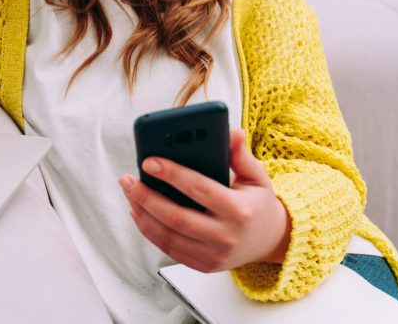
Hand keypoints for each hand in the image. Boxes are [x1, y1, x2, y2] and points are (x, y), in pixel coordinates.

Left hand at [119, 129, 290, 272]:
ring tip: (129, 192)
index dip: (172, 174)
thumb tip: (233, 132)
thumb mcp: (256, 176)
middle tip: (127, 179)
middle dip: (146, 196)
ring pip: (167, 236)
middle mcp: (226, 237)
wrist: (270, 241)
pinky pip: (168, 248)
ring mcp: (213, 255)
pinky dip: (149, 230)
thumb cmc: (258, 203)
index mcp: (240, 211)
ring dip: (142, 213)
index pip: (200, 189)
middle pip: (176, 217)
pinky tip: (138, 211)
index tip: (149, 162)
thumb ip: (240, 155)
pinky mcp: (202, 265)